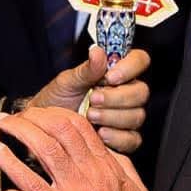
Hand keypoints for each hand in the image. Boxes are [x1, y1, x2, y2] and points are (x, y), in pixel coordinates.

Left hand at [0, 104, 153, 190]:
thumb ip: (123, 169)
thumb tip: (110, 153)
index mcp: (108, 167)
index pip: (80, 127)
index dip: (56, 114)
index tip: (42, 114)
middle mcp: (91, 173)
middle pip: (60, 128)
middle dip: (35, 115)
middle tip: (18, 115)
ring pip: (44, 146)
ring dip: (19, 129)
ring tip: (2, 123)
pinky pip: (29, 180)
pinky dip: (10, 163)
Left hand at [29, 45, 149, 154]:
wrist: (49, 127)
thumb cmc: (58, 100)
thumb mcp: (68, 82)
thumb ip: (86, 69)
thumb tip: (97, 51)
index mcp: (117, 72)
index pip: (139, 60)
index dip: (130, 67)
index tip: (110, 77)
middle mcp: (127, 93)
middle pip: (141, 92)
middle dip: (116, 97)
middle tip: (93, 99)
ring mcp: (128, 116)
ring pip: (137, 116)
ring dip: (112, 116)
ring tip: (89, 115)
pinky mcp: (125, 139)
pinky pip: (132, 139)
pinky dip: (116, 136)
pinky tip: (100, 133)